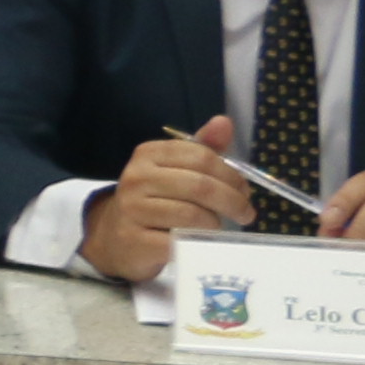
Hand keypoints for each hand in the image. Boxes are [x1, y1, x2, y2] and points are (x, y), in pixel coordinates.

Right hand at [75, 114, 260, 282]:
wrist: (117, 237)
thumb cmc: (156, 200)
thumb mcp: (177, 170)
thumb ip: (203, 149)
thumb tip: (224, 121)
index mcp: (149, 153)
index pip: (202, 157)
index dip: (231, 175)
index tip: (245, 190)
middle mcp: (137, 176)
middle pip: (200, 186)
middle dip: (233, 201)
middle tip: (246, 214)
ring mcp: (132, 208)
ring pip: (192, 215)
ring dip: (215, 224)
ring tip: (219, 227)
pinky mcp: (133, 238)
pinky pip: (179, 240)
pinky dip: (197, 242)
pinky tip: (200, 241)